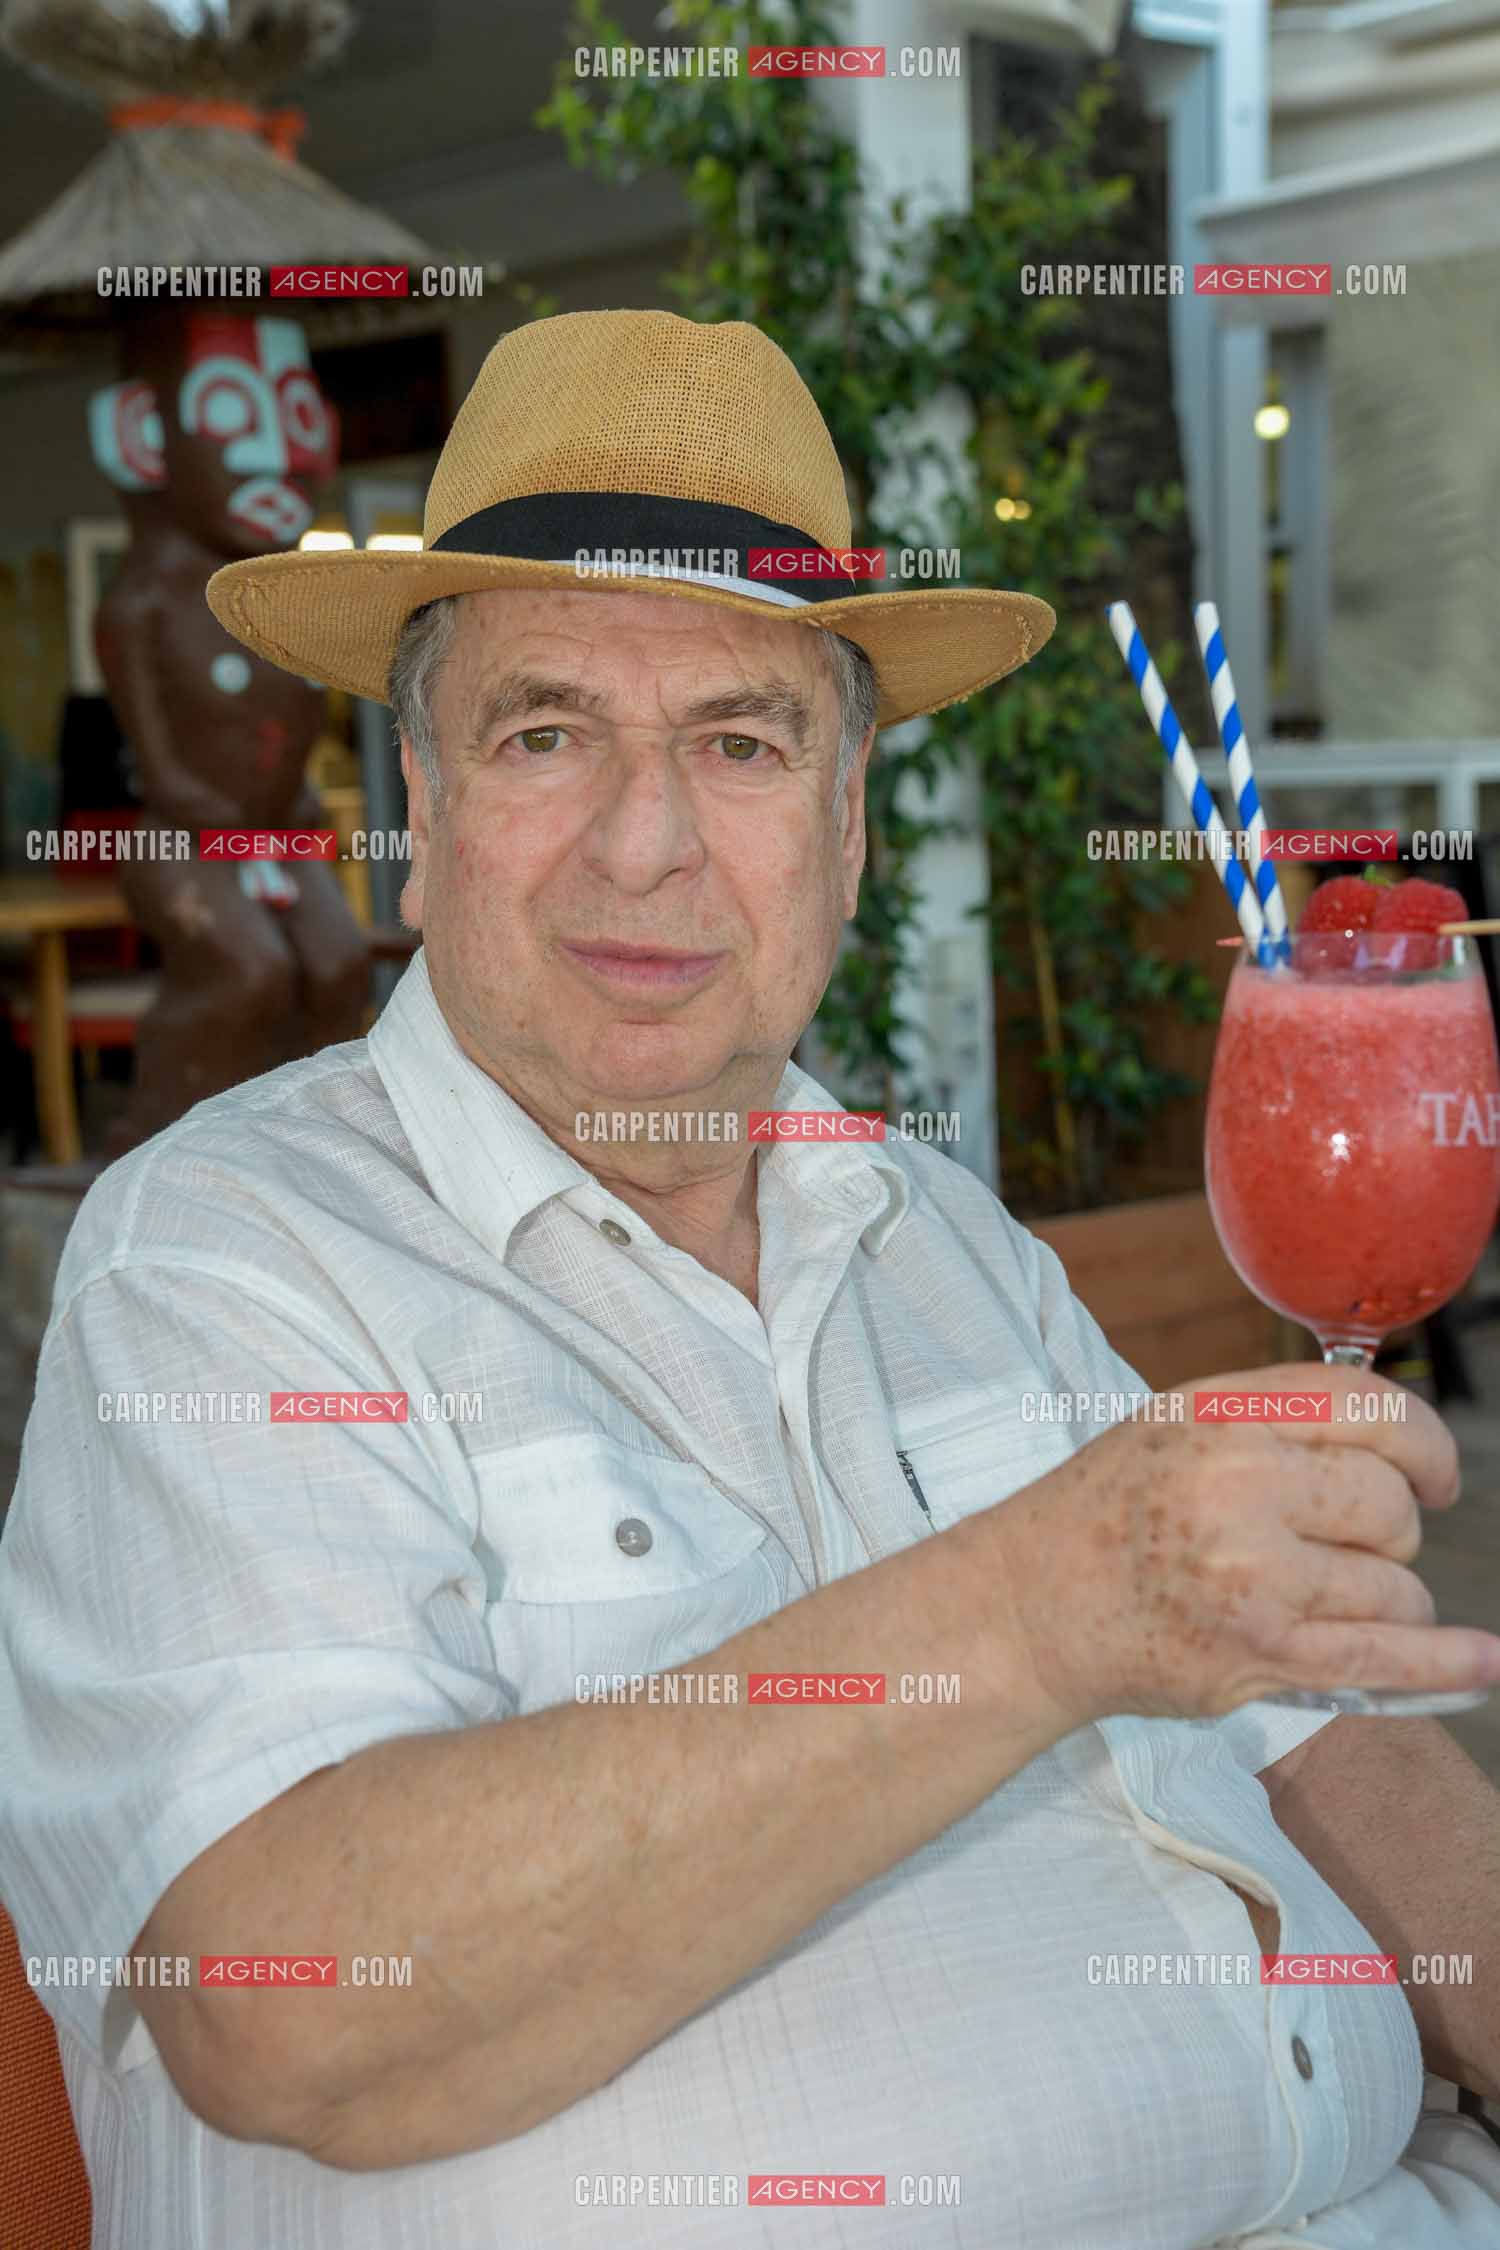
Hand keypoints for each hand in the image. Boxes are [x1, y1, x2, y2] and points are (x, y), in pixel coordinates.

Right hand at [985, 1363, 1499, 1726]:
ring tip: (1323, 1598)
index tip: (1434, 1473)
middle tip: (1350, 1546)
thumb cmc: (1108, 1510)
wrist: (1031, 1607)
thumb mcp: (1176, 1423)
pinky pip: (1386, 1657)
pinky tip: (1482, 1661)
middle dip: (1390, 1529)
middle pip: (1390, 1504)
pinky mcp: (1263, 1656)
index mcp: (1223, 1418)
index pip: (1371, 1410)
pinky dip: (1446, 1662)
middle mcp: (1240, 1488)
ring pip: (1394, 1585)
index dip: (1425, 1443)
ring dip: (1383, 1597)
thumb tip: (1398, 1440)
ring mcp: (1255, 1578)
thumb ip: (1278, 1420)